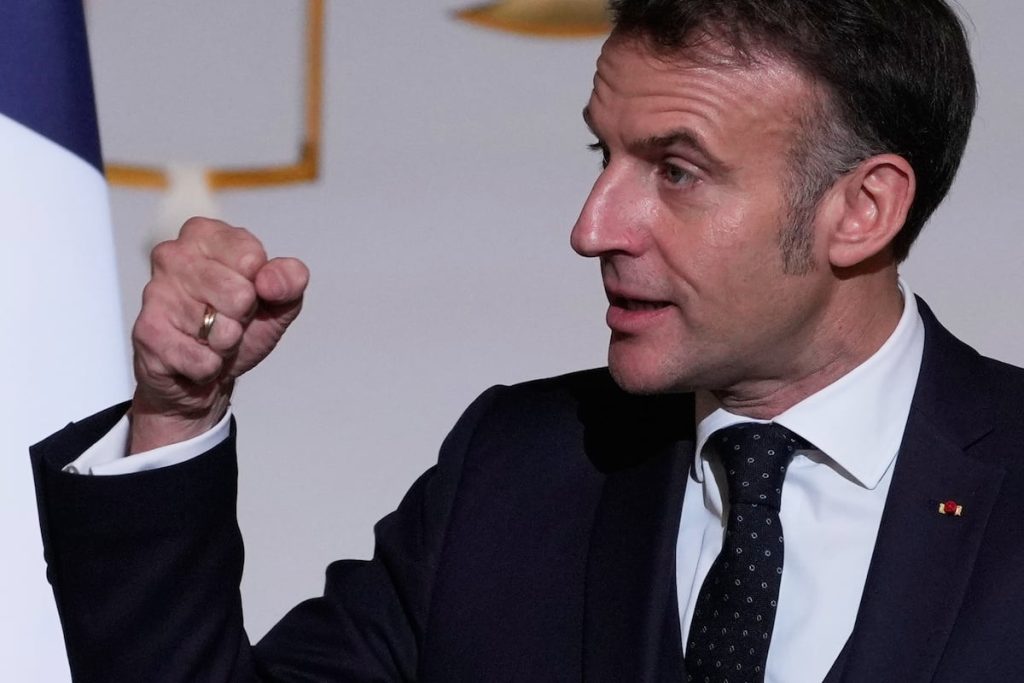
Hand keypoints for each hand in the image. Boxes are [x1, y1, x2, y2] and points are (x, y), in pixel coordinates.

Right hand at [129, 217, 308, 452]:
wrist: (207, 371)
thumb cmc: (240, 323)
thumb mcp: (279, 299)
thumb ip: (290, 279)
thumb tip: (269, 282)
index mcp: (206, 234)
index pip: (252, 259)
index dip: (261, 287)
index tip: (250, 292)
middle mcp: (173, 255)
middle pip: (239, 295)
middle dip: (243, 317)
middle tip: (230, 319)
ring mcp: (156, 292)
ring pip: (221, 330)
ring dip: (226, 344)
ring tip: (211, 337)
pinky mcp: (147, 332)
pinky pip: (202, 360)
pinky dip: (209, 367)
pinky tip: (195, 355)